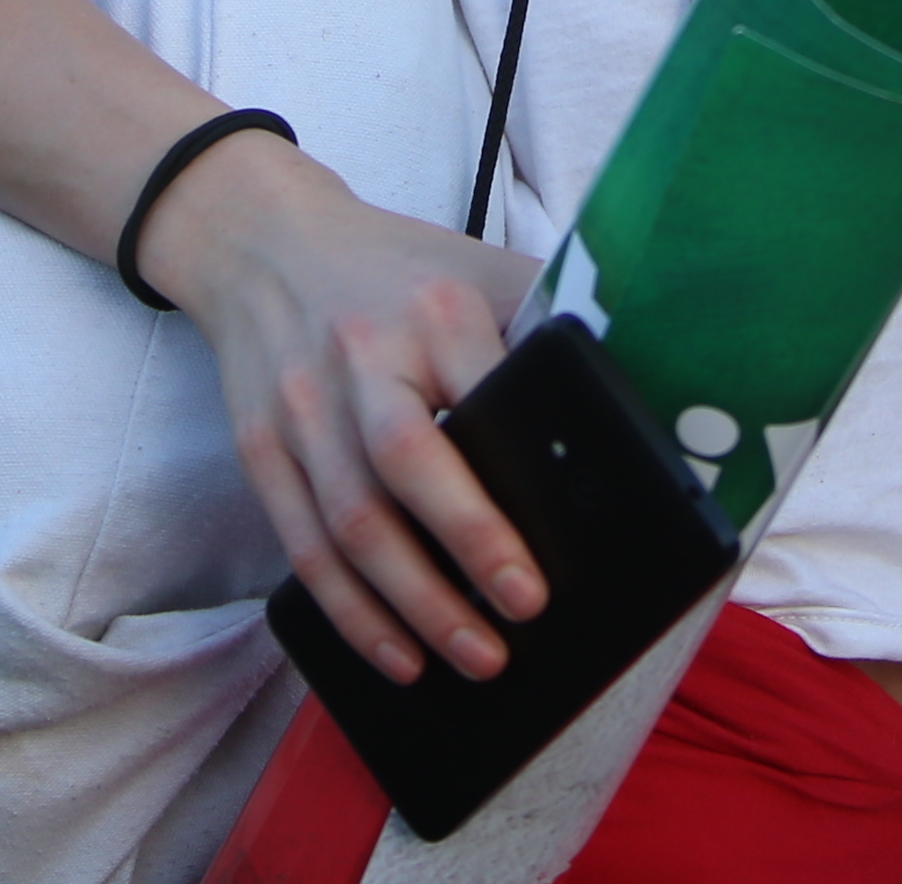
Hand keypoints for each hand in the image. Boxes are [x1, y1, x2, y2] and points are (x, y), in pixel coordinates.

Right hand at [133, 128, 546, 683]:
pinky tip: (397, 654)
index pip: (483, 394)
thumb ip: (543, 325)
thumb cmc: (395, 271)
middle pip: (406, 464)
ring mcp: (302, 407)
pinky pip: (302, 544)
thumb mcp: (475, 270)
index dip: (516, 476)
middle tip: (525, 617)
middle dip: (468, 549)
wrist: (262, 241)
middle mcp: (361, 356)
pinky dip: (350, 610)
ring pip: (350, 522)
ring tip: (478, 660)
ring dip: (412, 605)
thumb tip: (641, 401)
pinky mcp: (260, 448)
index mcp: (433, 309)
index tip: (562, 549)